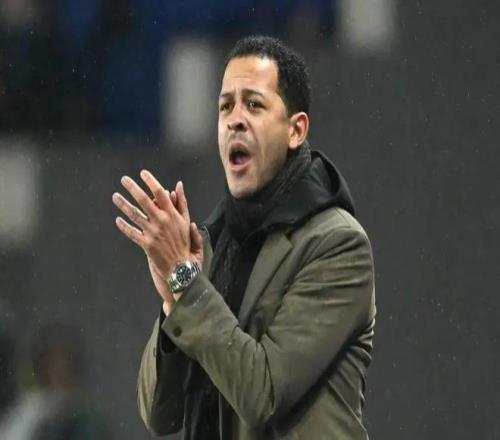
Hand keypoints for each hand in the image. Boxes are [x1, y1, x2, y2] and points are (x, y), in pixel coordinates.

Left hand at [112, 170, 203, 306]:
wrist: (182, 267)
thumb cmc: (185, 244)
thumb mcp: (186, 221)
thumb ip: (182, 203)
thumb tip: (178, 185)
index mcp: (172, 214)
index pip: (160, 192)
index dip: (151, 181)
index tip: (143, 173)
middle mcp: (162, 221)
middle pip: (144, 200)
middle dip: (132, 188)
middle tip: (124, 179)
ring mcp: (153, 232)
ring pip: (134, 215)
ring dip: (123, 204)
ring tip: (115, 196)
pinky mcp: (146, 244)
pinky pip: (131, 233)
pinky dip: (123, 226)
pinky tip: (117, 219)